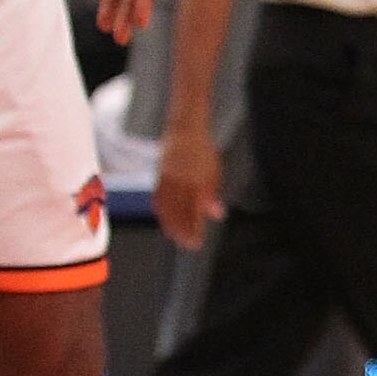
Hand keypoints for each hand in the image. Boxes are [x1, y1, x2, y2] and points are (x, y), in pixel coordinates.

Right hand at [155, 126, 222, 250]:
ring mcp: (168, 179)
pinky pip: (158, 198)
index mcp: (196, 181)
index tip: (197, 242)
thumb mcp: (214, 172)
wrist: (184, 130)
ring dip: (171, 224)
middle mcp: (180, 182)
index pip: (194, 211)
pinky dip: (161, 211)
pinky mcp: (160, 176)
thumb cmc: (202, 152)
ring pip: (167, 207)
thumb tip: (217, 214)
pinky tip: (164, 219)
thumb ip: (212, 195)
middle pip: (180, 213)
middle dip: (183, 231)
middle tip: (187, 244)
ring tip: (175, 237)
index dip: (194, 229)